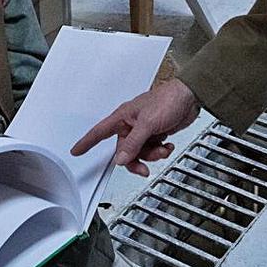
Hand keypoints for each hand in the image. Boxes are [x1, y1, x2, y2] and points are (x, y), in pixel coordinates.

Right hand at [71, 79, 200, 176]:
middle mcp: (131, 124)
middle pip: (124, 150)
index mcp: (123, 117)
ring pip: (140, 153)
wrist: (190, 97)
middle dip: (135, 160)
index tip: (76, 151)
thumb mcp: (148, 123)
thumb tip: (121, 159)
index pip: (99, 132)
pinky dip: (161, 151)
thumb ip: (134, 143)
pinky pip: (152, 150)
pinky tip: (167, 145)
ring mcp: (144, 130)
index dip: (87, 142)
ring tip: (162, 149)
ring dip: (152, 155)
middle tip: (144, 168)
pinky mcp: (156, 133)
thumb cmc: (168, 99)